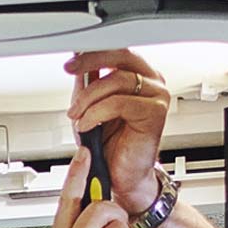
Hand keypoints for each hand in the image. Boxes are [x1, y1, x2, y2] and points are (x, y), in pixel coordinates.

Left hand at [65, 50, 170, 216]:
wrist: (121, 176)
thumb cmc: (109, 146)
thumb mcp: (89, 107)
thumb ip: (87, 83)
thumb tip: (77, 61)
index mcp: (138, 75)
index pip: (117, 50)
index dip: (92, 51)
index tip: (71, 59)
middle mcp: (151, 82)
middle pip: (120, 56)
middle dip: (91, 62)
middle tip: (71, 70)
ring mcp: (156, 96)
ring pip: (116, 80)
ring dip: (89, 98)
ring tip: (78, 116)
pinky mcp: (155, 113)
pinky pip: (119, 102)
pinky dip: (97, 113)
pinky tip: (87, 124)